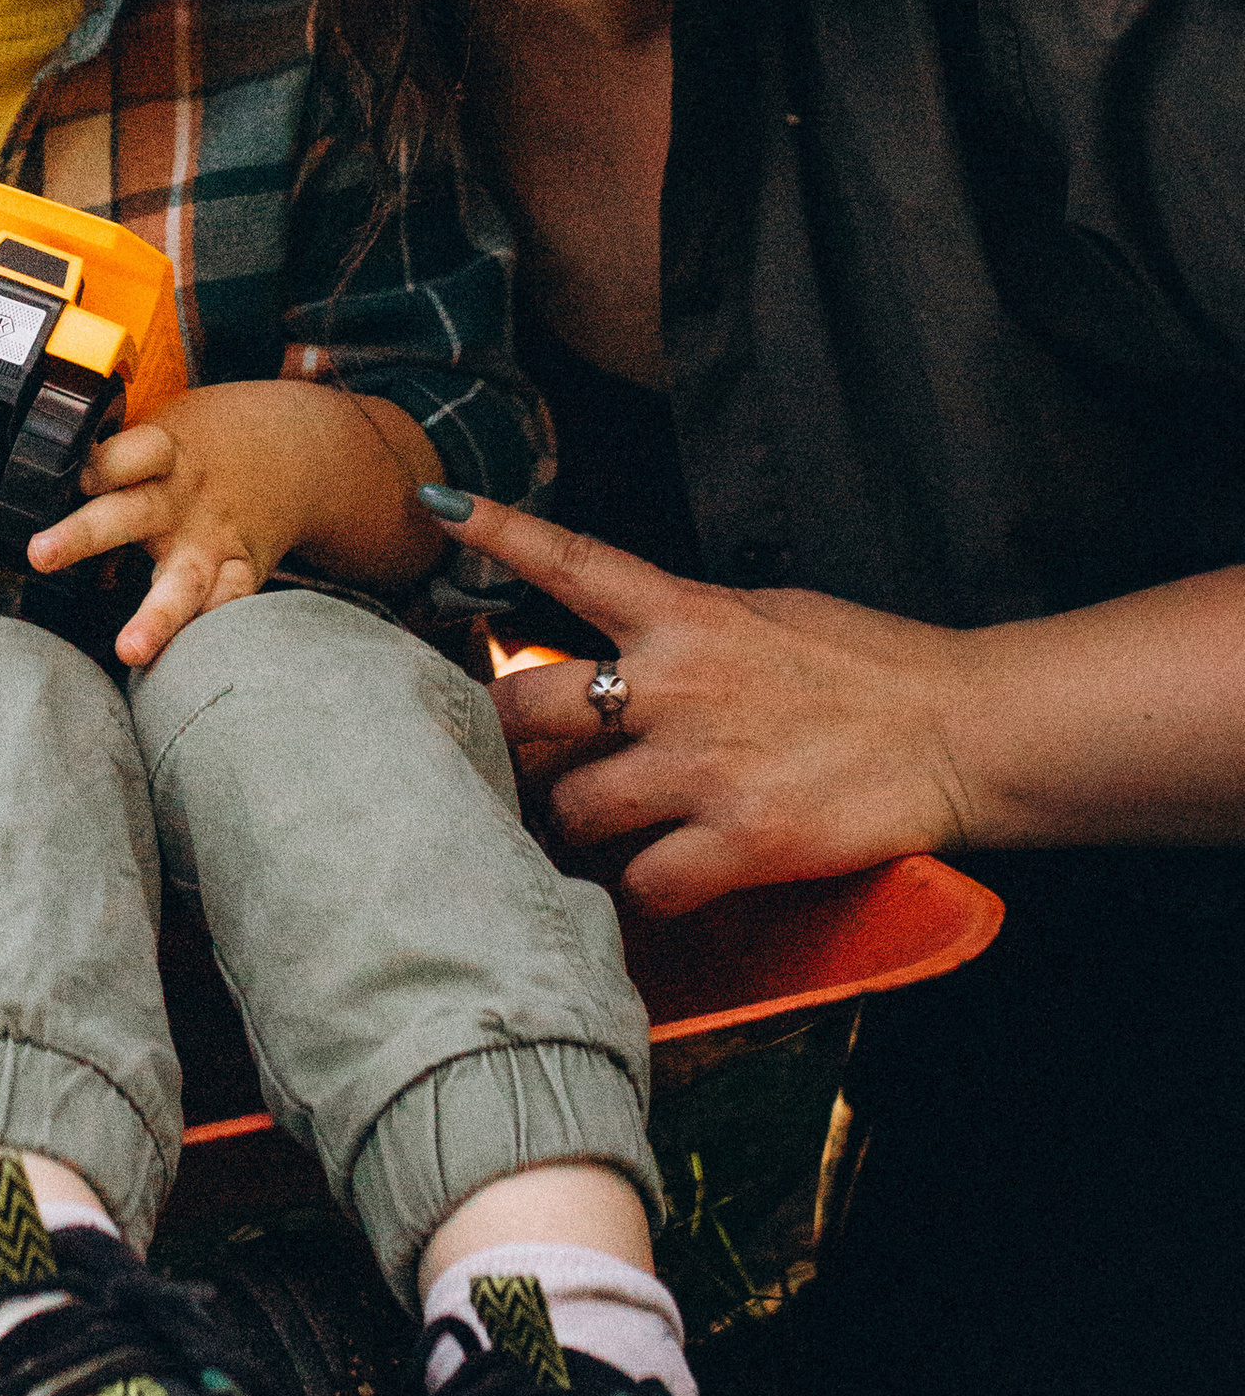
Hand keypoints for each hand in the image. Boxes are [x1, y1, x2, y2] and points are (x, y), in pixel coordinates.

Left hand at [26, 386, 319, 671]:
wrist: (294, 448)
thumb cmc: (203, 445)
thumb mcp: (161, 432)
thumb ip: (112, 465)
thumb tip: (35, 495)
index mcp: (162, 452)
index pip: (124, 454)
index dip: (94, 464)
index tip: (63, 477)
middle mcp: (182, 498)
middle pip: (130, 514)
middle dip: (83, 535)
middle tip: (39, 554)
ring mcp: (213, 540)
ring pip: (184, 581)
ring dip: (157, 616)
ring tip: (130, 650)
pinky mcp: (242, 570)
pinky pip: (227, 606)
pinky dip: (209, 630)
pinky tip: (186, 663)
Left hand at [420, 493, 980, 913]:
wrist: (959, 732)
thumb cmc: (866, 670)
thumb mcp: (765, 616)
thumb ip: (682, 627)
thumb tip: (616, 640)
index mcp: (686, 615)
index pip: (571, 560)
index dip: (496, 532)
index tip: (436, 504)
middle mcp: (678, 684)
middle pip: (527, 710)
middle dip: (509, 746)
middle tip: (518, 770)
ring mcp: (704, 766)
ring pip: (573, 810)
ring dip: (578, 829)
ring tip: (609, 832)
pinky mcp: (741, 842)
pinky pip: (644, 884)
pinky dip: (646, 891)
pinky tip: (671, 879)